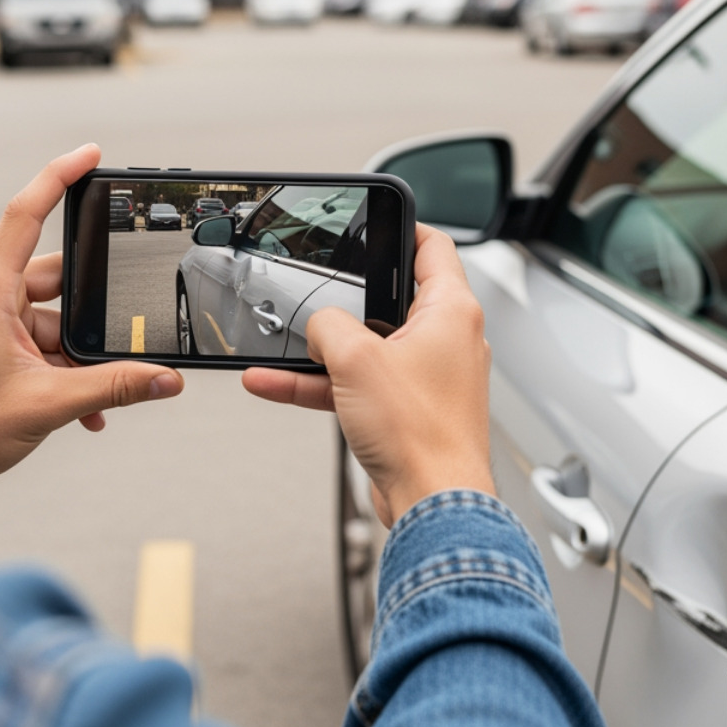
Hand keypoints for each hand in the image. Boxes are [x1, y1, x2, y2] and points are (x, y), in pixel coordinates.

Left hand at [0, 145, 182, 512]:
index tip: (91, 156)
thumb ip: (114, 387)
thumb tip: (164, 379)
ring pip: (49, 319)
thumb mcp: (50, 404)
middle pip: (54, 281)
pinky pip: (33, 340)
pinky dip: (58, 366)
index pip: (26, 214)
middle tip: (115, 344)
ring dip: (75, 356)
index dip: (60, 177)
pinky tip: (80, 407)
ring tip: (90, 399)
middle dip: (89, 318)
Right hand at [242, 225, 494, 526]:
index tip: (376, 222)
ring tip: (280, 348)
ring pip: (367, 347)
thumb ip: (328, 326)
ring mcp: (427, 377)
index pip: (433, 247)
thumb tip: (320, 329)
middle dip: (346, 299)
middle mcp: (447, 340)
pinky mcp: (408, 411)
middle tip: (319, 289)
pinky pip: (358, 384)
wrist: (433, 503)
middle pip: (392, 298)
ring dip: (322, 350)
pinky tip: (275, 384)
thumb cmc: (421, 434)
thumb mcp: (355, 358)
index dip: (403, 228)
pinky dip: (321, 384)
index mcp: (451, 311)